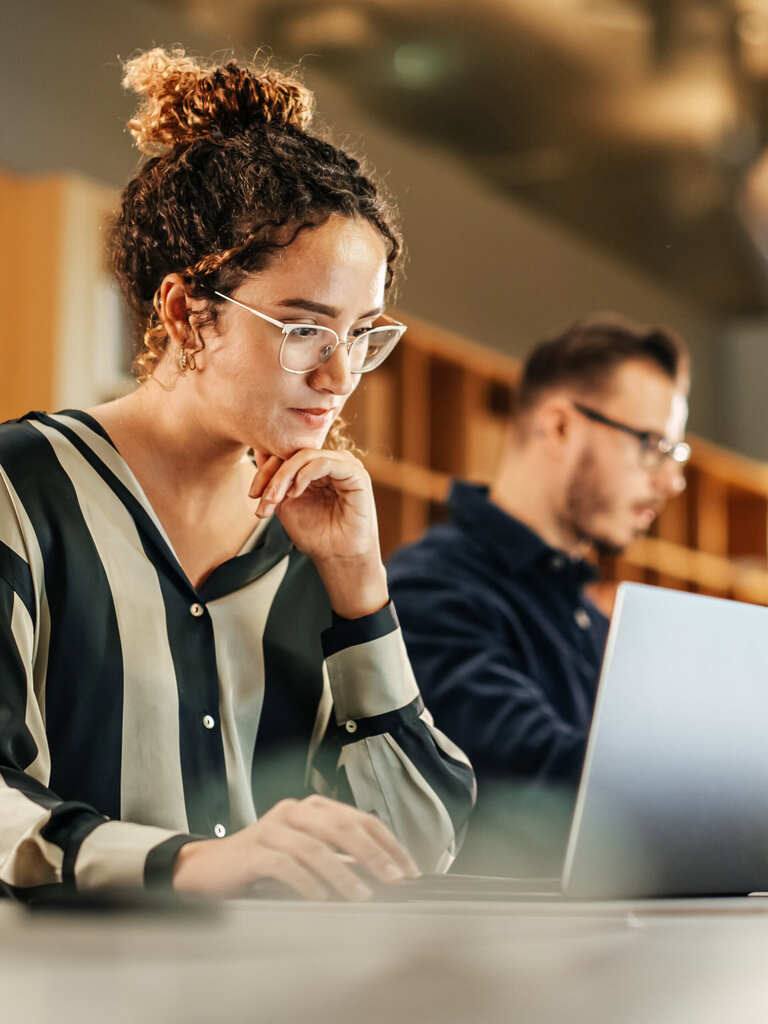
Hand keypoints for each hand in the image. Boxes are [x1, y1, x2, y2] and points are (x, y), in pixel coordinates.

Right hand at [172, 795, 419, 899]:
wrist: (208, 869)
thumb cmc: (264, 865)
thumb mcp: (306, 856)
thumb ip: (339, 858)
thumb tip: (384, 877)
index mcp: (313, 808)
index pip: (360, 819)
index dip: (388, 843)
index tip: (410, 870)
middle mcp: (295, 811)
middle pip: (341, 826)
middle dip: (373, 854)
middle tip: (395, 880)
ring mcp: (272, 828)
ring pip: (315, 847)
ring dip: (343, 874)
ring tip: (363, 896)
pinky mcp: (252, 851)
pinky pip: (285, 865)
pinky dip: (306, 883)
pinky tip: (321, 899)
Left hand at [249, 450, 388, 617]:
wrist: (336, 557)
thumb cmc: (315, 534)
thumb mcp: (285, 503)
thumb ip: (274, 480)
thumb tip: (258, 452)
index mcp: (316, 467)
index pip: (287, 455)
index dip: (266, 471)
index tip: (253, 495)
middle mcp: (332, 462)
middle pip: (294, 453)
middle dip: (272, 475)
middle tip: (262, 499)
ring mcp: (345, 465)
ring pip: (306, 455)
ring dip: (284, 476)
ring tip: (275, 499)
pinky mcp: (355, 473)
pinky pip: (324, 463)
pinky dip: (304, 475)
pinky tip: (295, 493)